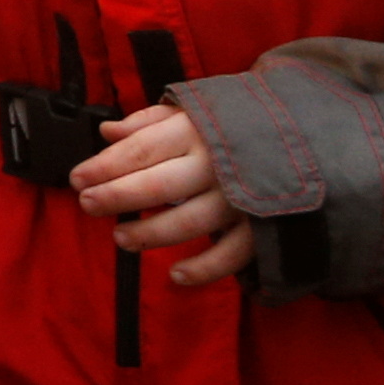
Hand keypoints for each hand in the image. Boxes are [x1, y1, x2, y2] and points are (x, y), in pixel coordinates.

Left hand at [74, 102, 254, 285]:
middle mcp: (218, 164)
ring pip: (191, 222)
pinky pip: (233, 254)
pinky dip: (205, 269)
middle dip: (118, 197)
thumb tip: (106, 131)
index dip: (105, 165)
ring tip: (120, 238)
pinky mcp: (263, 226)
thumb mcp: (192, 109)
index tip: (76, 178)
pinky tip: (175, 275)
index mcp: (196, 130)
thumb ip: (149, 121)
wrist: (307, 132)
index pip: (142, 149)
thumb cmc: (233, 122)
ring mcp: (242, 197)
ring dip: (152, 234)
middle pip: (160, 185)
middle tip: (87, 205)